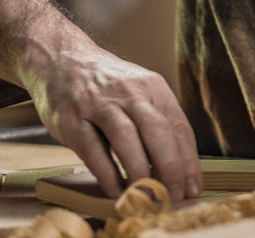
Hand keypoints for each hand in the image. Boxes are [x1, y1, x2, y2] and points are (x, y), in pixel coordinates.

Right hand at [16, 36, 201, 200]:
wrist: (61, 59)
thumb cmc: (107, 85)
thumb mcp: (139, 90)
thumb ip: (158, 121)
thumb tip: (180, 166)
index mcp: (153, 87)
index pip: (179, 126)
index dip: (188, 161)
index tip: (193, 187)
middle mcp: (129, 92)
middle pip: (158, 130)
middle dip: (171, 167)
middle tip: (175, 195)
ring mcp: (99, 104)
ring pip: (126, 137)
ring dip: (140, 170)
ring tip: (148, 196)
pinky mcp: (72, 119)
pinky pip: (92, 148)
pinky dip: (106, 172)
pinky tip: (115, 189)